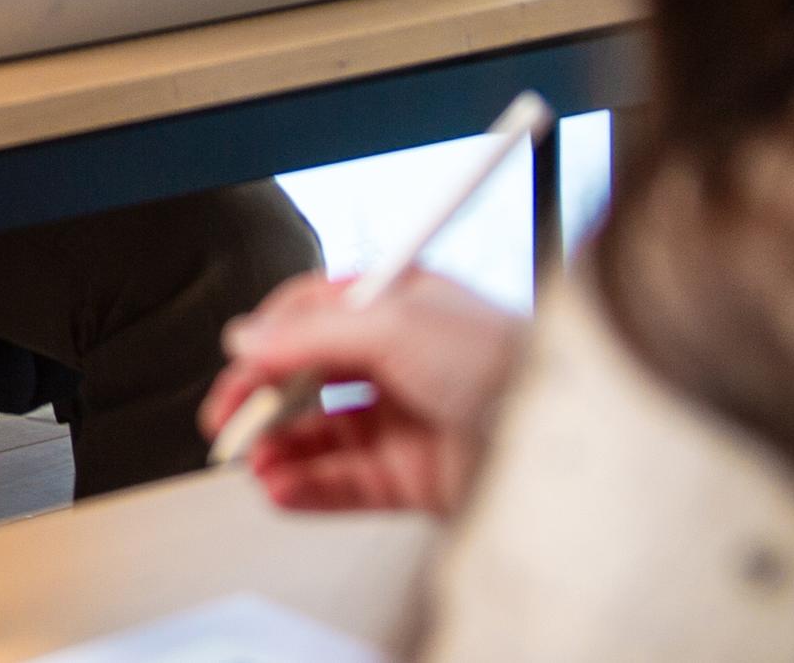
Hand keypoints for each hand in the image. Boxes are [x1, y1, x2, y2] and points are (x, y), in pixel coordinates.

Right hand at [200, 268, 528, 516]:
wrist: (565, 436)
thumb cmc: (506, 358)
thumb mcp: (393, 323)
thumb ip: (310, 334)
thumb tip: (248, 337)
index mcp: (399, 306)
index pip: (313, 315)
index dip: (269, 338)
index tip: (236, 363)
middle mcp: (402, 361)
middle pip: (311, 379)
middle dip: (263, 398)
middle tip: (228, 420)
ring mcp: (409, 421)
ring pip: (324, 436)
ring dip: (280, 448)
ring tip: (252, 460)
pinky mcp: (418, 477)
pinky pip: (347, 484)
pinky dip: (307, 488)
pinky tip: (281, 487)